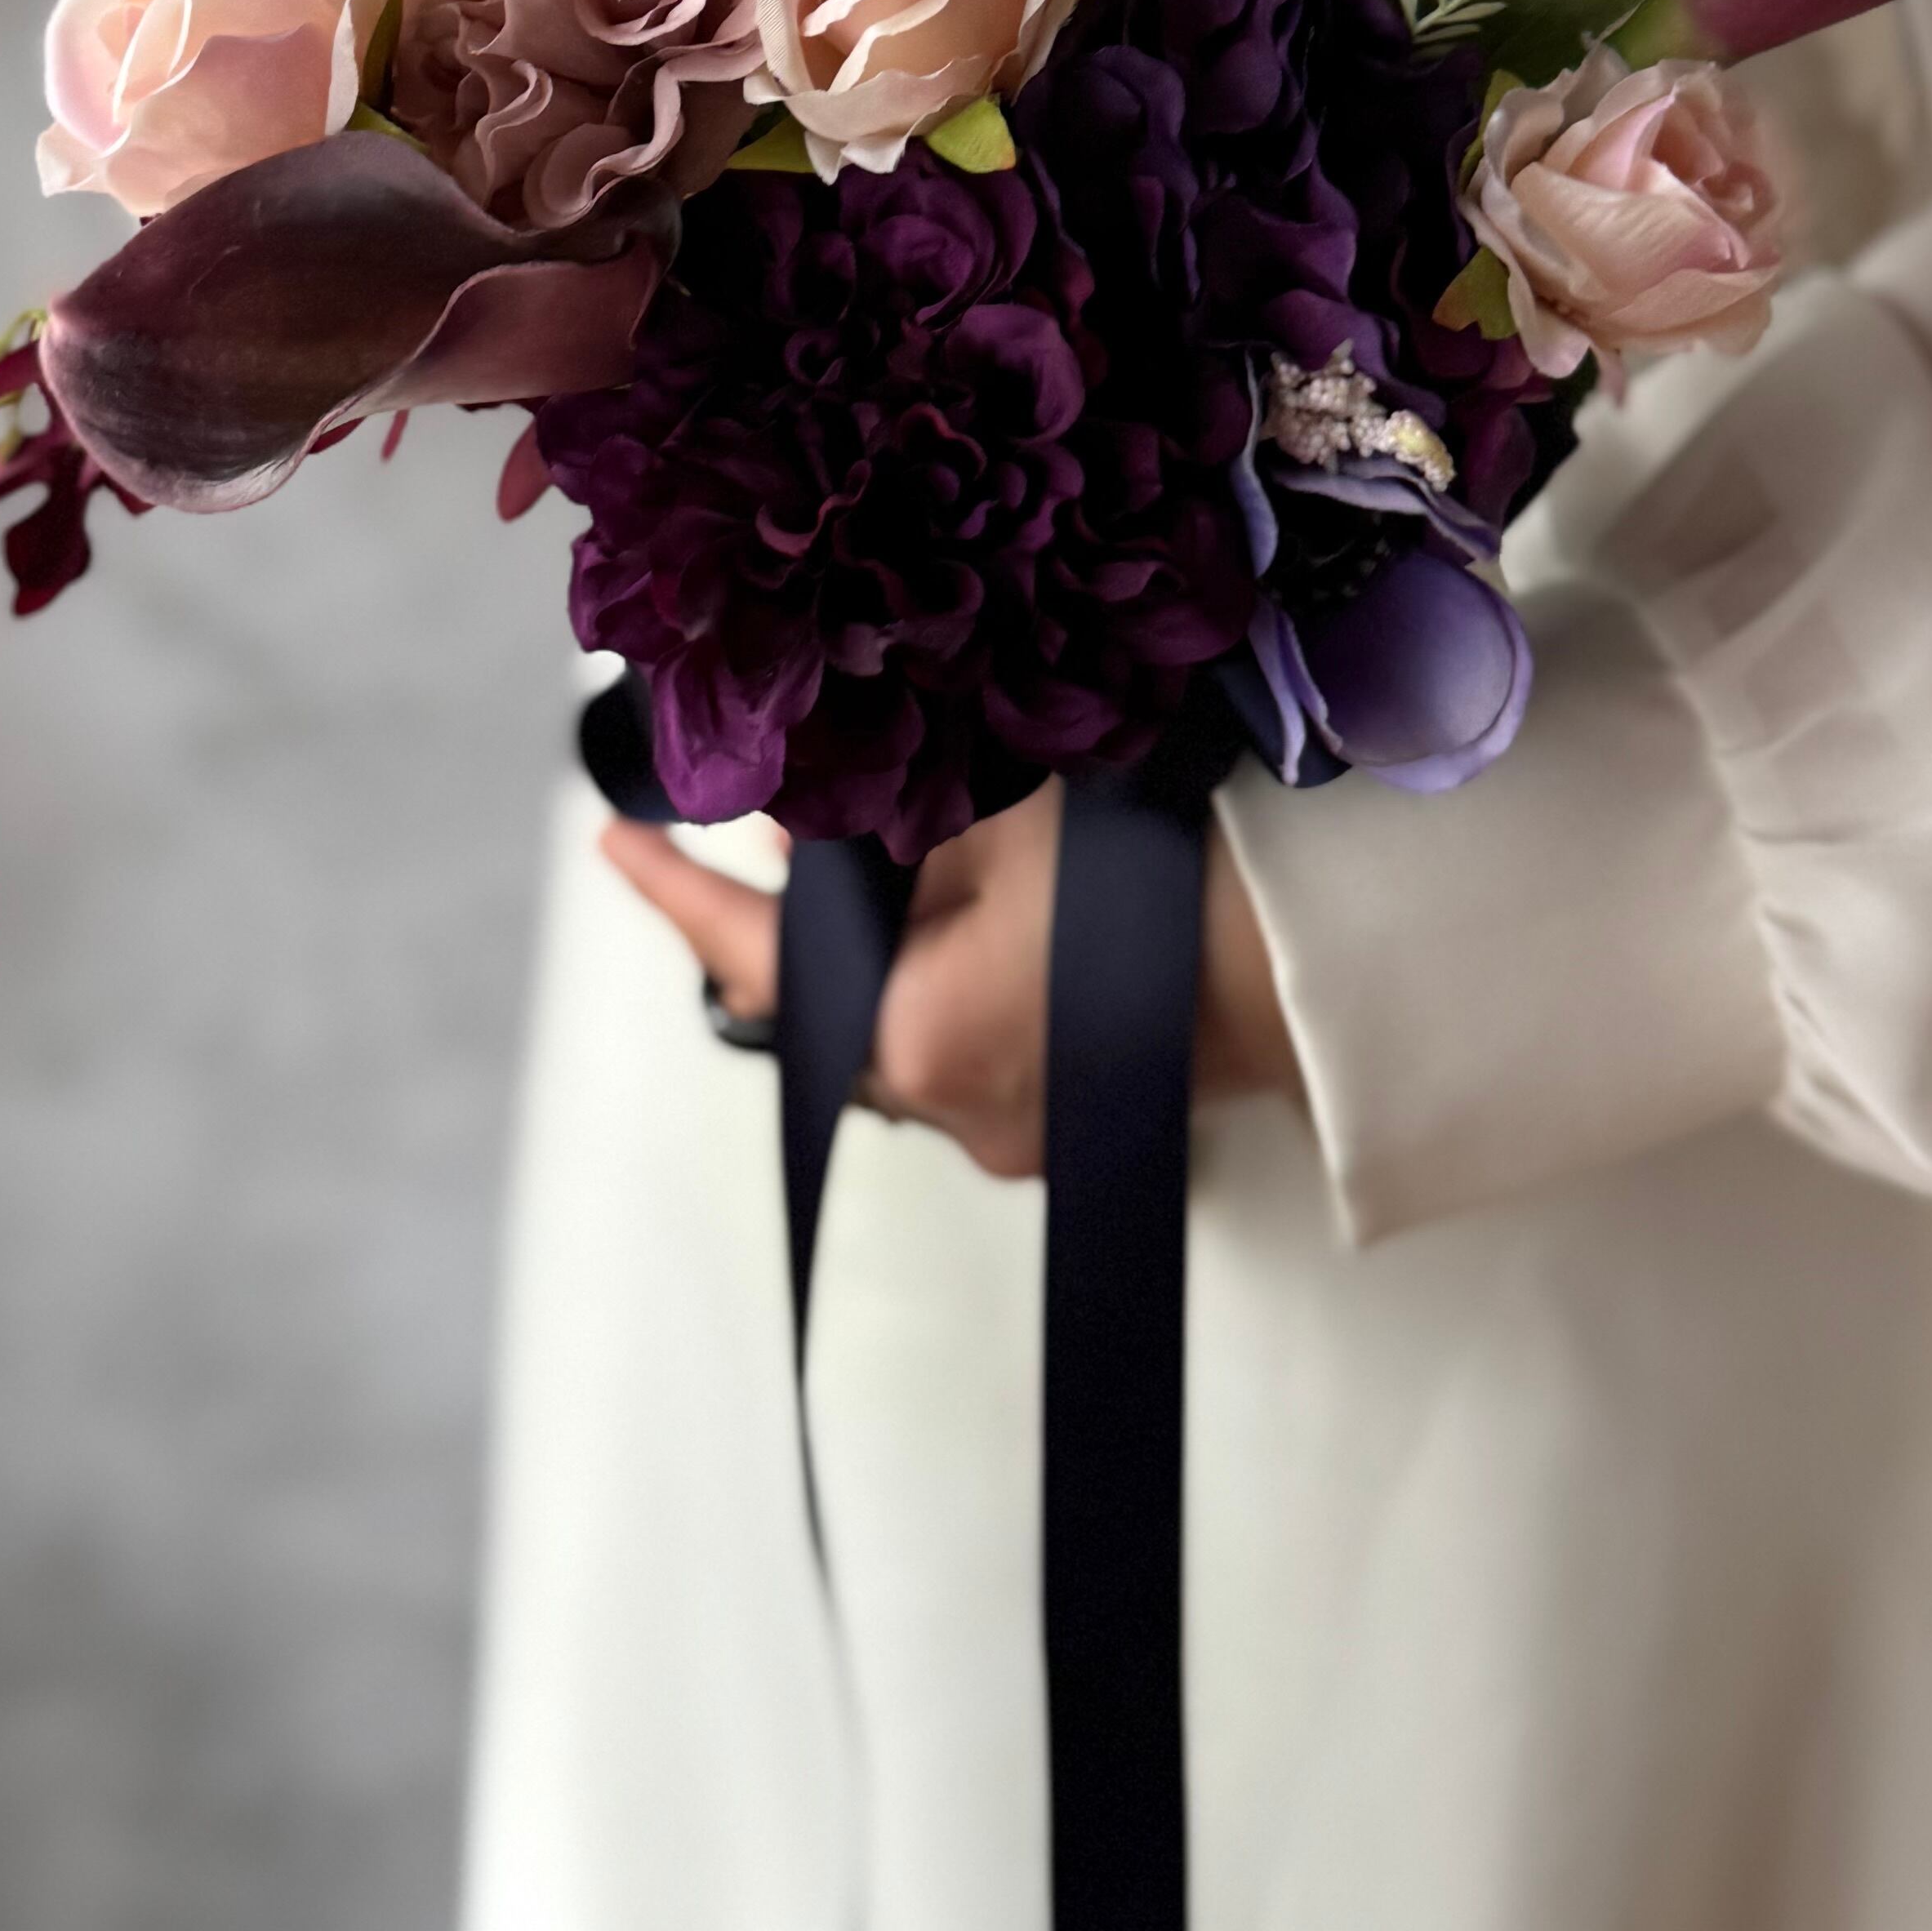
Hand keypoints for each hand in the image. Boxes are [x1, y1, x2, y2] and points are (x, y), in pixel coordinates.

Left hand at [601, 779, 1303, 1185]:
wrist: (1321, 960)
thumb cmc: (1158, 871)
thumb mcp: (1001, 808)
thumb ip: (884, 805)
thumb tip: (797, 799)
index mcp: (909, 1034)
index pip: (750, 954)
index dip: (674, 890)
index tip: (610, 841)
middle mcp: (947, 1108)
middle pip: (819, 1001)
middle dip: (791, 909)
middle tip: (765, 824)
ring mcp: (1010, 1131)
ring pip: (895, 1022)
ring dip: (877, 938)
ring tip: (879, 840)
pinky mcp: (1065, 1122)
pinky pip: (967, 1045)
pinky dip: (946, 976)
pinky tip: (967, 904)